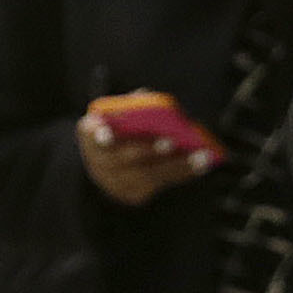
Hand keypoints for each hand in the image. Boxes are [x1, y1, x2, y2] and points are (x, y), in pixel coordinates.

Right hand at [76, 95, 218, 206]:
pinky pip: (162, 184)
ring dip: (178, 165)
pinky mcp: (134, 195)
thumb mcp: (117, 113)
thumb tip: (149, 97)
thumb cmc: (118, 128)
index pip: (91, 134)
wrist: (107, 164)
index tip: (106, 135)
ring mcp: (116, 182)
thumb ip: (130, 105)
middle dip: (148, 150)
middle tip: (171, 141)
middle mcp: (99, 162)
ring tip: (202, 156)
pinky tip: (202, 164)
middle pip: (126, 158)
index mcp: (90, 134)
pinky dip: (183, 173)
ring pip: (149, 175)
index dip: (98, 135)